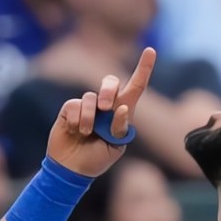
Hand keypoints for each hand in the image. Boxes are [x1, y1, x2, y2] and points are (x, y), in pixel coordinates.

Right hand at [47, 47, 155, 177]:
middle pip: (111, 82)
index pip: (135, 87)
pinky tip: (75, 130)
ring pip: (91, 97)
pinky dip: (76, 119)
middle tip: (105, 106)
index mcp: (122, 113)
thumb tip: (122, 108)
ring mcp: (87, 106)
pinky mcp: (69, 109)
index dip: (143, 69)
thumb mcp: (116, 147)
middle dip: (108, 89)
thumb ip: (121, 128)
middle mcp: (105, 106)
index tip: (151, 50)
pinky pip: (74, 104)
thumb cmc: (97, 159)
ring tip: (86, 132)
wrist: (72, 169)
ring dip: (89, 117)